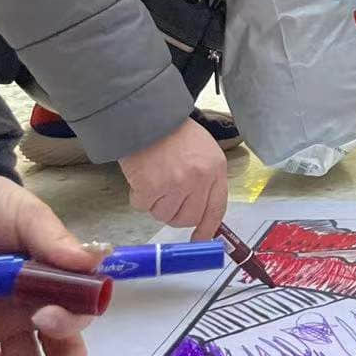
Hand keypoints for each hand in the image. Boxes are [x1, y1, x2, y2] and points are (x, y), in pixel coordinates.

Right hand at [117, 118, 229, 239]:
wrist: (147, 116)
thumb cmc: (174, 133)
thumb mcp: (203, 151)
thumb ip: (206, 180)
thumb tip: (201, 213)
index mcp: (215, 169)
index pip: (216, 208)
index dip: (208, 228)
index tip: (200, 239)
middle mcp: (199, 179)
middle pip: (187, 218)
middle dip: (175, 213)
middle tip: (166, 196)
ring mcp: (176, 184)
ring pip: (163, 215)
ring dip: (155, 203)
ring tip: (154, 179)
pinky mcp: (151, 187)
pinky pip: (143, 206)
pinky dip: (138, 196)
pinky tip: (141, 177)